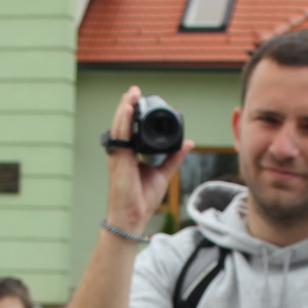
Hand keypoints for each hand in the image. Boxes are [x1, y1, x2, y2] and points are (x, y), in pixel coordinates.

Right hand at [104, 86, 189, 234]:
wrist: (133, 216)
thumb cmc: (142, 199)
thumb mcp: (163, 173)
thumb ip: (174, 157)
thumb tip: (188, 143)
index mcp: (130, 154)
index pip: (131, 129)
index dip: (135, 114)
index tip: (141, 100)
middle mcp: (121, 152)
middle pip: (123, 124)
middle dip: (128, 105)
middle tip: (135, 90)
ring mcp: (118, 156)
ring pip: (119, 127)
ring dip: (124, 108)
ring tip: (131, 93)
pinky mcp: (119, 161)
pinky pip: (120, 137)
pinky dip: (123, 122)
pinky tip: (126, 109)